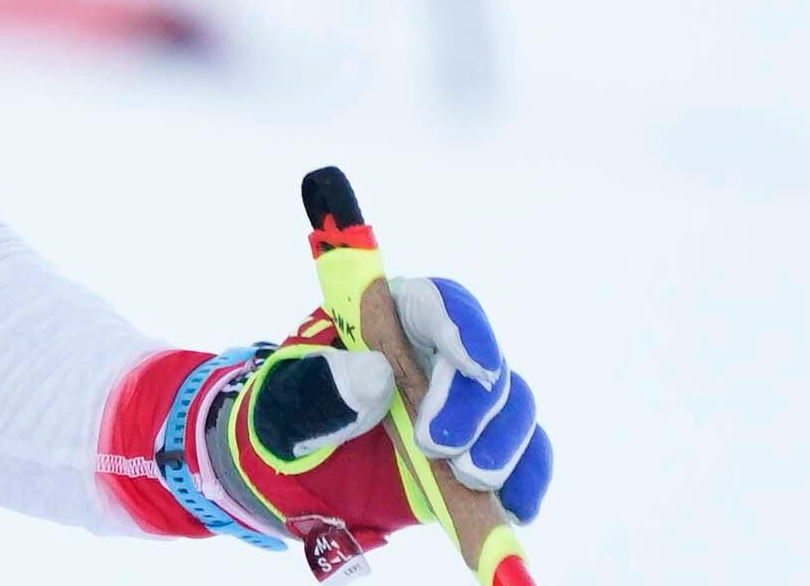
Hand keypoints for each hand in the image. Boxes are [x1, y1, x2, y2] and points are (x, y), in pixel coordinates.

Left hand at [213, 277, 553, 548]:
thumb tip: (375, 375)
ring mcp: (464, 404)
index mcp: (385, 319)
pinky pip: (526, 456)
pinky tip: (514, 506)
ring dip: (502, 445)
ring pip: (514, 407)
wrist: (295, 473)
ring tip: (467, 477)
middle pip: (484, 360)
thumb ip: (320, 386)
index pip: (435, 302)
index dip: (460, 326)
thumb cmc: (287, 416)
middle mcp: (434, 354)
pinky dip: (526, 480)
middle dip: (471, 405)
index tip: (471, 363)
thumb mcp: (283, 400)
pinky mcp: (481, 450)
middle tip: (436, 445)